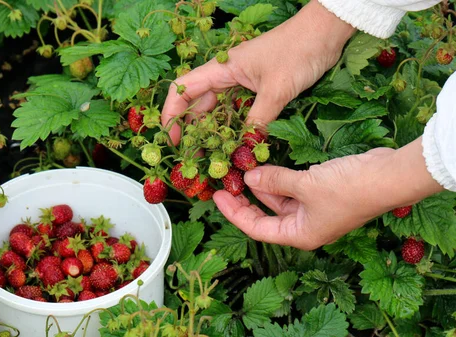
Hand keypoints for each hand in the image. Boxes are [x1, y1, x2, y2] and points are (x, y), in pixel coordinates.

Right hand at [161, 1, 355, 143]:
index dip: (172, 114)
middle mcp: (226, 74)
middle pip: (197, 103)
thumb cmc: (298, 51)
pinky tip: (234, 143)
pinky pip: (237, 110)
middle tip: (193, 157)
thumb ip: (259, 120)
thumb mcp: (277, 90)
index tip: (172, 138)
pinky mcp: (257, 88)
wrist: (326, 31)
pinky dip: (233, 127)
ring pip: (217, 109)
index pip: (183, 89)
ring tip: (210, 156)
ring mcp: (241, 81)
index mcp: (222, 68)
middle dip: (192, 130)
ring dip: (213, 131)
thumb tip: (245, 148)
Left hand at [213, 138, 443, 249]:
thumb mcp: (304, 184)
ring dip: (261, 186)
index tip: (216, 197)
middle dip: (245, 200)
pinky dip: (278, 179)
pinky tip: (264, 166)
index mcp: (300, 234)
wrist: (387, 176)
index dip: (234, 213)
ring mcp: (314, 210)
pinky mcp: (321, 194)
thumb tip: (248, 176)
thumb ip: (274, 180)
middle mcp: (305, 226)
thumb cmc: (347, 188)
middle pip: (265, 216)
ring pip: (278, 200)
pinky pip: (291, 189)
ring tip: (241, 169)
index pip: (257, 229)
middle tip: (225, 183)